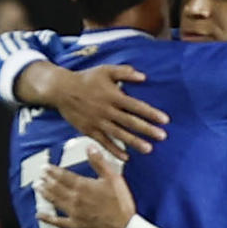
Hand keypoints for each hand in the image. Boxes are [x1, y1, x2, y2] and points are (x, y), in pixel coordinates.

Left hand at [37, 143, 134, 227]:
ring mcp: (73, 213)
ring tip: (37, 187)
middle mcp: (75, 199)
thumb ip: (100, 162)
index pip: (64, 176)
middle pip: (57, 187)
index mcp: (83, 186)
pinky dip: (47, 218)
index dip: (53, 171)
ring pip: (55, 201)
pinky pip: (57, 222)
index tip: (45, 167)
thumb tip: (90, 147)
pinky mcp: (75, 226)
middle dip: (47, 180)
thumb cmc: (120, 203)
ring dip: (45, 193)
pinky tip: (39, 215)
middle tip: (39, 175)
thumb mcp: (113, 178)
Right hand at [48, 64, 168, 153]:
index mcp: (113, 95)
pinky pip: (104, 142)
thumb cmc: (86, 79)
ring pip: (119, 134)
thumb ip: (125, 72)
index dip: (151, 113)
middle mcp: (107, 110)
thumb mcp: (106, 70)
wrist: (62, 90)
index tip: (164, 120)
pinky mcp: (89, 130)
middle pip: (130, 122)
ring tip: (148, 149)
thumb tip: (143, 77)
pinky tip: (126, 157)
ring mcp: (98, 122)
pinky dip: (114, 150)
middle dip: (147, 130)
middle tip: (162, 136)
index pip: (136, 106)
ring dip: (134, 142)